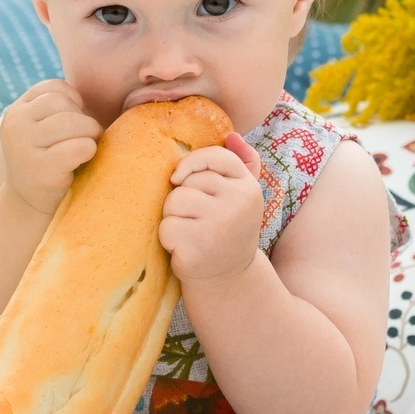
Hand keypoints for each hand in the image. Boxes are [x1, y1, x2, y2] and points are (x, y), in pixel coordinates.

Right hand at [0, 80, 100, 215]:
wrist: (29, 203)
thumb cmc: (47, 159)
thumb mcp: (42, 129)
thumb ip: (58, 107)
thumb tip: (103, 77)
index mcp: (16, 111)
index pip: (53, 88)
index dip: (73, 101)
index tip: (75, 120)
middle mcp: (15, 125)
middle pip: (62, 103)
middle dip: (83, 118)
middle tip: (88, 136)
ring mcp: (24, 147)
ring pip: (71, 122)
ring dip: (90, 132)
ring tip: (88, 144)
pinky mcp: (41, 169)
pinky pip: (77, 147)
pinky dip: (89, 149)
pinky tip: (84, 158)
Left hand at [159, 133, 266, 284]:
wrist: (229, 278)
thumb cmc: (228, 230)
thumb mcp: (242, 198)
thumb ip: (243, 164)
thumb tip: (233, 135)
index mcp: (248, 186)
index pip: (214, 156)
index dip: (190, 164)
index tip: (180, 179)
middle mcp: (237, 203)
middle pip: (187, 182)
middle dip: (182, 199)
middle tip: (196, 220)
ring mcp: (218, 225)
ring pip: (173, 202)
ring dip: (173, 218)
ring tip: (189, 233)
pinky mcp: (197, 247)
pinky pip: (166, 228)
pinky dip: (168, 240)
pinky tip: (184, 250)